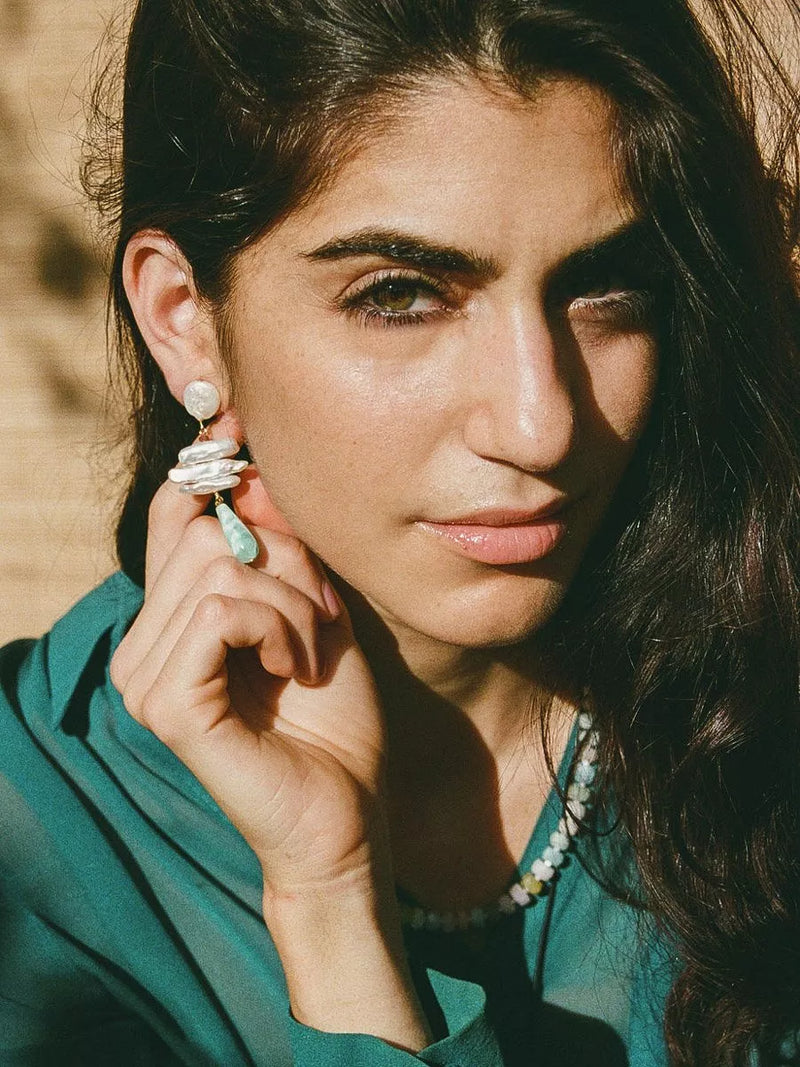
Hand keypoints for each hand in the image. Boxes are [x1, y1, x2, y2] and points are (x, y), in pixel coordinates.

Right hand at [110, 475, 389, 902]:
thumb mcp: (314, 609)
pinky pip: (222, 612)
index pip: (171, 515)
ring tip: (310, 654)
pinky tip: (295, 668)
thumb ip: (277, 546)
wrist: (346, 814)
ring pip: (219, 569)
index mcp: (170, 620)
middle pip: (198, 533)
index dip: (210, 471)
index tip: (242, 435)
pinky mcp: (168, 704)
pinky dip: (278, 627)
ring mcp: (145, 675)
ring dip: (293, 604)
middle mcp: (142, 643)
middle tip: (318, 622)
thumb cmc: (335, 717)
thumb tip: (246, 469)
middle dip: (284, 565)